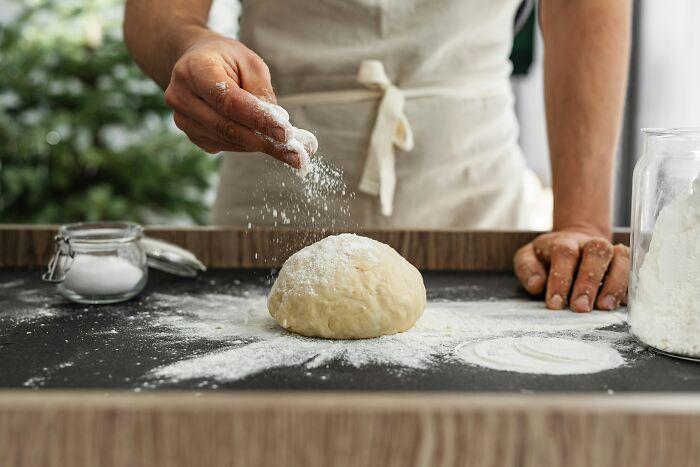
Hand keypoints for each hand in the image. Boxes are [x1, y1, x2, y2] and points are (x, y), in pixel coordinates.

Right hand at [163, 31, 313, 167]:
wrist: (196, 60)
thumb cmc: (227, 59)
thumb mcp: (250, 64)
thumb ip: (262, 93)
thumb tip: (280, 127)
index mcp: (195, 69)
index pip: (230, 101)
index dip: (258, 119)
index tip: (286, 133)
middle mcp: (182, 96)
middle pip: (227, 127)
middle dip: (265, 142)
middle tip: (297, 155)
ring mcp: (182, 118)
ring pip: (228, 140)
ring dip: (261, 146)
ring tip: (291, 151)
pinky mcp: (191, 134)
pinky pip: (224, 145)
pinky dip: (248, 145)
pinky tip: (264, 139)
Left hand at [513, 227, 628, 311]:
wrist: (576, 244)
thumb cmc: (548, 257)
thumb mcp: (528, 257)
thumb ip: (527, 268)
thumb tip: (537, 285)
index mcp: (564, 242)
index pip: (564, 254)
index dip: (560, 279)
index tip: (555, 303)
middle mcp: (591, 244)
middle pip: (596, 253)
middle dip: (589, 281)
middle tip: (580, 307)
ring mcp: (612, 252)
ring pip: (621, 259)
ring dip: (614, 283)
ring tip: (604, 307)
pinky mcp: (627, 264)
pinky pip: (635, 271)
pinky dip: (630, 286)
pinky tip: (622, 304)